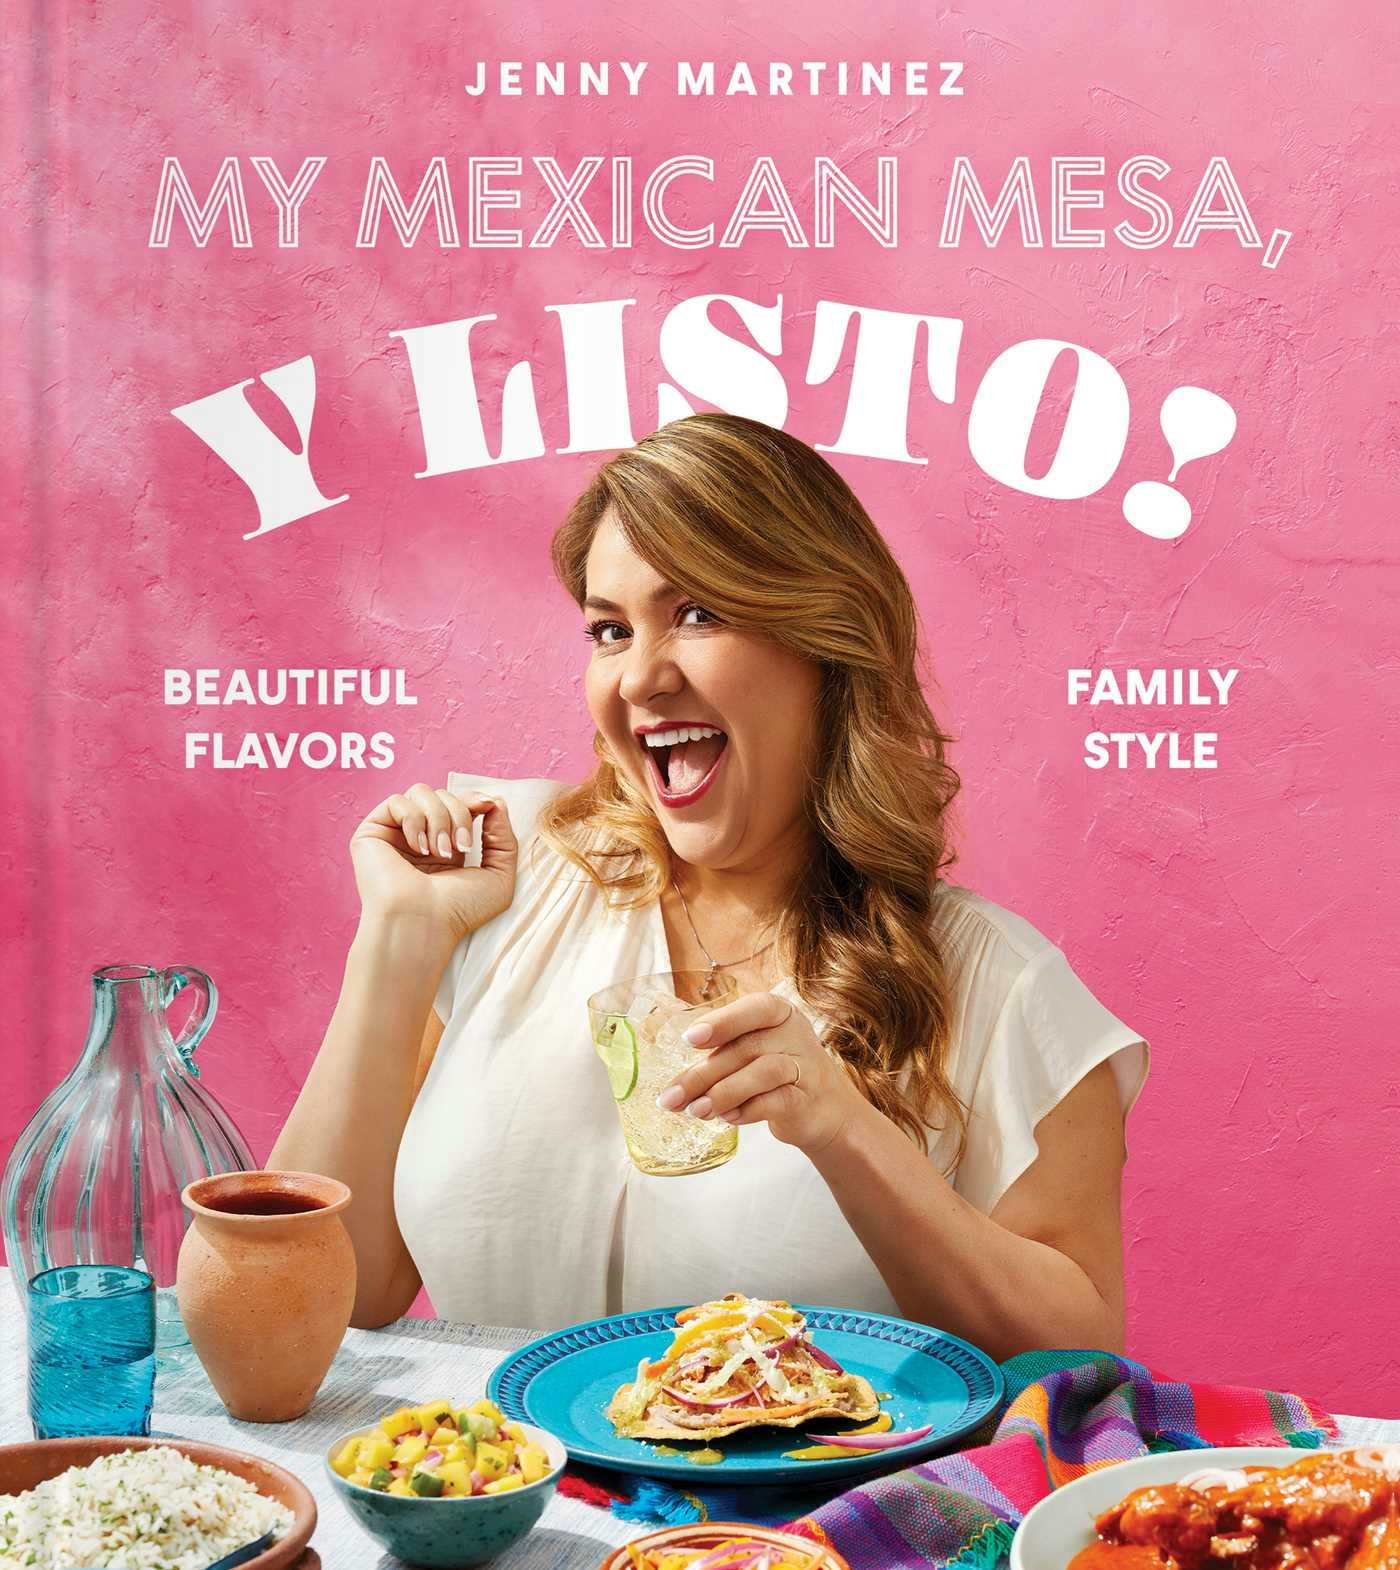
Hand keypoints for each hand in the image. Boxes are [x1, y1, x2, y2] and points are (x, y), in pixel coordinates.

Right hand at [349, 783, 517, 943]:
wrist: (423, 924)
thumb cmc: (459, 911)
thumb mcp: (499, 875)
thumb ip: (504, 837)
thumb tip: (494, 801)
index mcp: (445, 846)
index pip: (460, 803)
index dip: (475, 799)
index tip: (488, 806)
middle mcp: (419, 838)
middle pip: (444, 794)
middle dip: (460, 815)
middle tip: (460, 848)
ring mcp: (394, 835)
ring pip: (421, 792)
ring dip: (439, 818)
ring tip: (439, 852)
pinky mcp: (372, 834)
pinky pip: (397, 801)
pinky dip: (414, 820)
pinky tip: (418, 848)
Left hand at [655, 992, 861, 1155]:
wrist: (826, 1111)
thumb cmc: (778, 1076)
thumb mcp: (754, 1053)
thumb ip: (723, 1054)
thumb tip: (676, 1081)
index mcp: (780, 1014)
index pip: (755, 1007)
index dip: (722, 1021)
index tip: (689, 1039)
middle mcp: (796, 1034)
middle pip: (746, 1047)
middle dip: (703, 1074)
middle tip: (672, 1097)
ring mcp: (806, 1067)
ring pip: (763, 1072)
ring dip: (723, 1093)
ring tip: (696, 1111)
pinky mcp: (807, 1100)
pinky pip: (775, 1102)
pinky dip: (746, 1111)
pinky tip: (728, 1118)